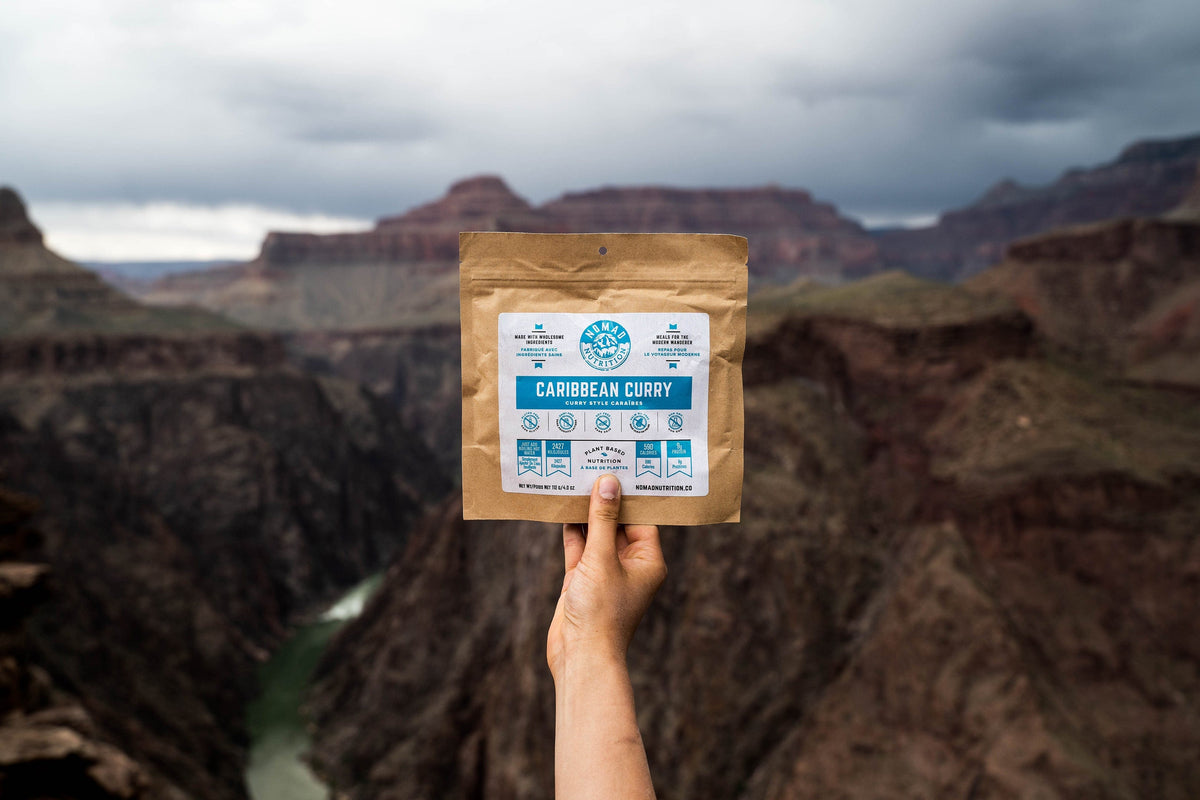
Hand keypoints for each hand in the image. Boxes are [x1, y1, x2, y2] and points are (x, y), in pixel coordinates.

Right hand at [547, 474, 666, 682]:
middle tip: (594, 463)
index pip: (642, 517)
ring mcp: (603, 571)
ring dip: (586, 511)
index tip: (620, 463)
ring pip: (595, 532)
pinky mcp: (581, 578)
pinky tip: (562, 506)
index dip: (631, 492)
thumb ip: (603, 519)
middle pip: (617, 522)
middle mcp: (629, 564)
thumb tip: (608, 483)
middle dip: (606, 498)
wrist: (580, 656)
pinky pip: (578, 546)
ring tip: (575, 477)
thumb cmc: (601, 612)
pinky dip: (571, 528)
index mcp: (648, 560)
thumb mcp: (602, 558)